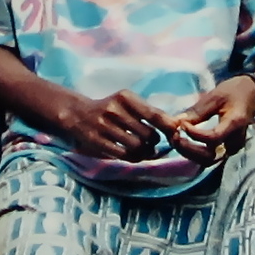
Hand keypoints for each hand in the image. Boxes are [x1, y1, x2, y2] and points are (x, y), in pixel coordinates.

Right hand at [53, 89, 169, 162]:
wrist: (78, 114)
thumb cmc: (110, 109)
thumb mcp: (128, 103)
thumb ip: (150, 112)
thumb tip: (177, 125)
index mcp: (125, 97)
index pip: (155, 115)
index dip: (169, 127)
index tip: (175, 133)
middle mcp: (115, 110)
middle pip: (149, 135)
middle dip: (155, 142)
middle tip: (153, 143)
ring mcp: (104, 126)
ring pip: (138, 147)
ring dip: (145, 152)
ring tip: (144, 150)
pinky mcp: (97, 141)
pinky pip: (124, 155)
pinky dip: (133, 157)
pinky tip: (134, 154)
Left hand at [168, 76, 254, 166]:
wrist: (252, 95)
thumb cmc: (234, 92)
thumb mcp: (215, 96)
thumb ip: (197, 111)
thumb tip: (177, 123)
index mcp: (235, 124)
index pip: (214, 138)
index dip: (195, 134)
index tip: (181, 124)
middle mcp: (235, 141)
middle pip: (209, 156)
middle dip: (188, 149)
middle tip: (173, 135)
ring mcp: (231, 148)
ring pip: (207, 160)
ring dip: (188, 152)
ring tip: (175, 138)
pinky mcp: (225, 149)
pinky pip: (208, 156)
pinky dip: (193, 151)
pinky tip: (183, 140)